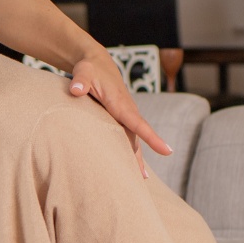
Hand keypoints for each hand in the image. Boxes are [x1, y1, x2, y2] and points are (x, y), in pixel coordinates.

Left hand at [68, 55, 172, 177]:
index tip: (167, 151)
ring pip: (132, 139)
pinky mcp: (120, 118)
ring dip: (136, 158)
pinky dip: (129, 150)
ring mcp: (124, 115)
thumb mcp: (84, 71)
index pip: (138, 123)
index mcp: (120, 103)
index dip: (152, 138)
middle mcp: (126, 111)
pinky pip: (126, 136)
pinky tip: (129, 165)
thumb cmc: (90, 68)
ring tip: (140, 180)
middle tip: (142, 180)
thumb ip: (80, 81)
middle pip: (136, 138)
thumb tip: (76, 90)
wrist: (97, 63)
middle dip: (139, 158)